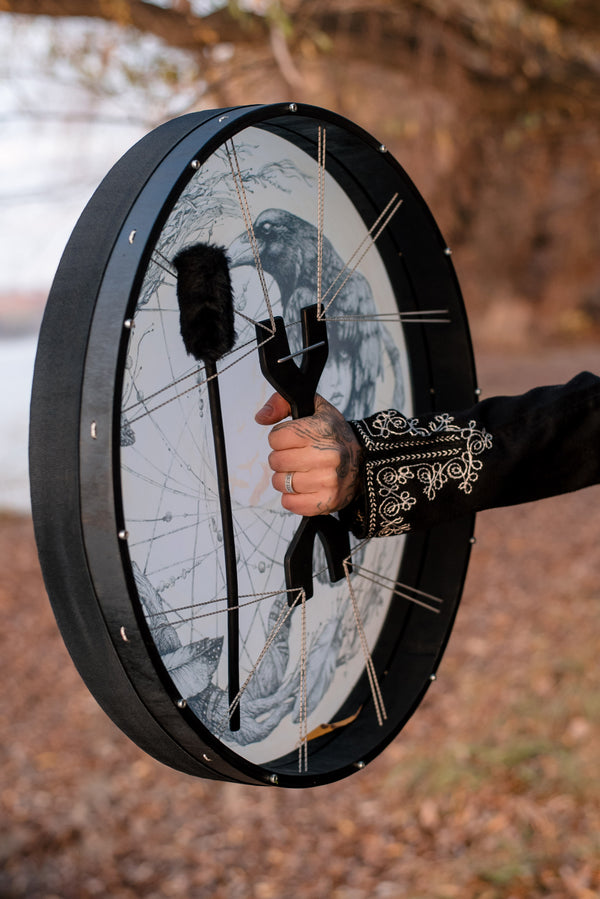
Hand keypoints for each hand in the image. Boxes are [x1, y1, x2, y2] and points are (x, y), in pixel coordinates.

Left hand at [255, 392, 361, 515]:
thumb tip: (260, 418)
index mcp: (322, 429)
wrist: (365, 460)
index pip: (275, 438)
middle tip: (295, 457)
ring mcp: (329, 479)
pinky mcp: (328, 500)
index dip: (279, 439)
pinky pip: (290, 503)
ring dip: (284, 479)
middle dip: (280, 458)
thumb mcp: (314, 408)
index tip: (292, 440)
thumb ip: (282, 403)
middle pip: (276, 461)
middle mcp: (328, 454)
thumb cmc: (334, 435)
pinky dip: (291, 497)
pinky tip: (303, 488)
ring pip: (280, 483)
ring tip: (300, 472)